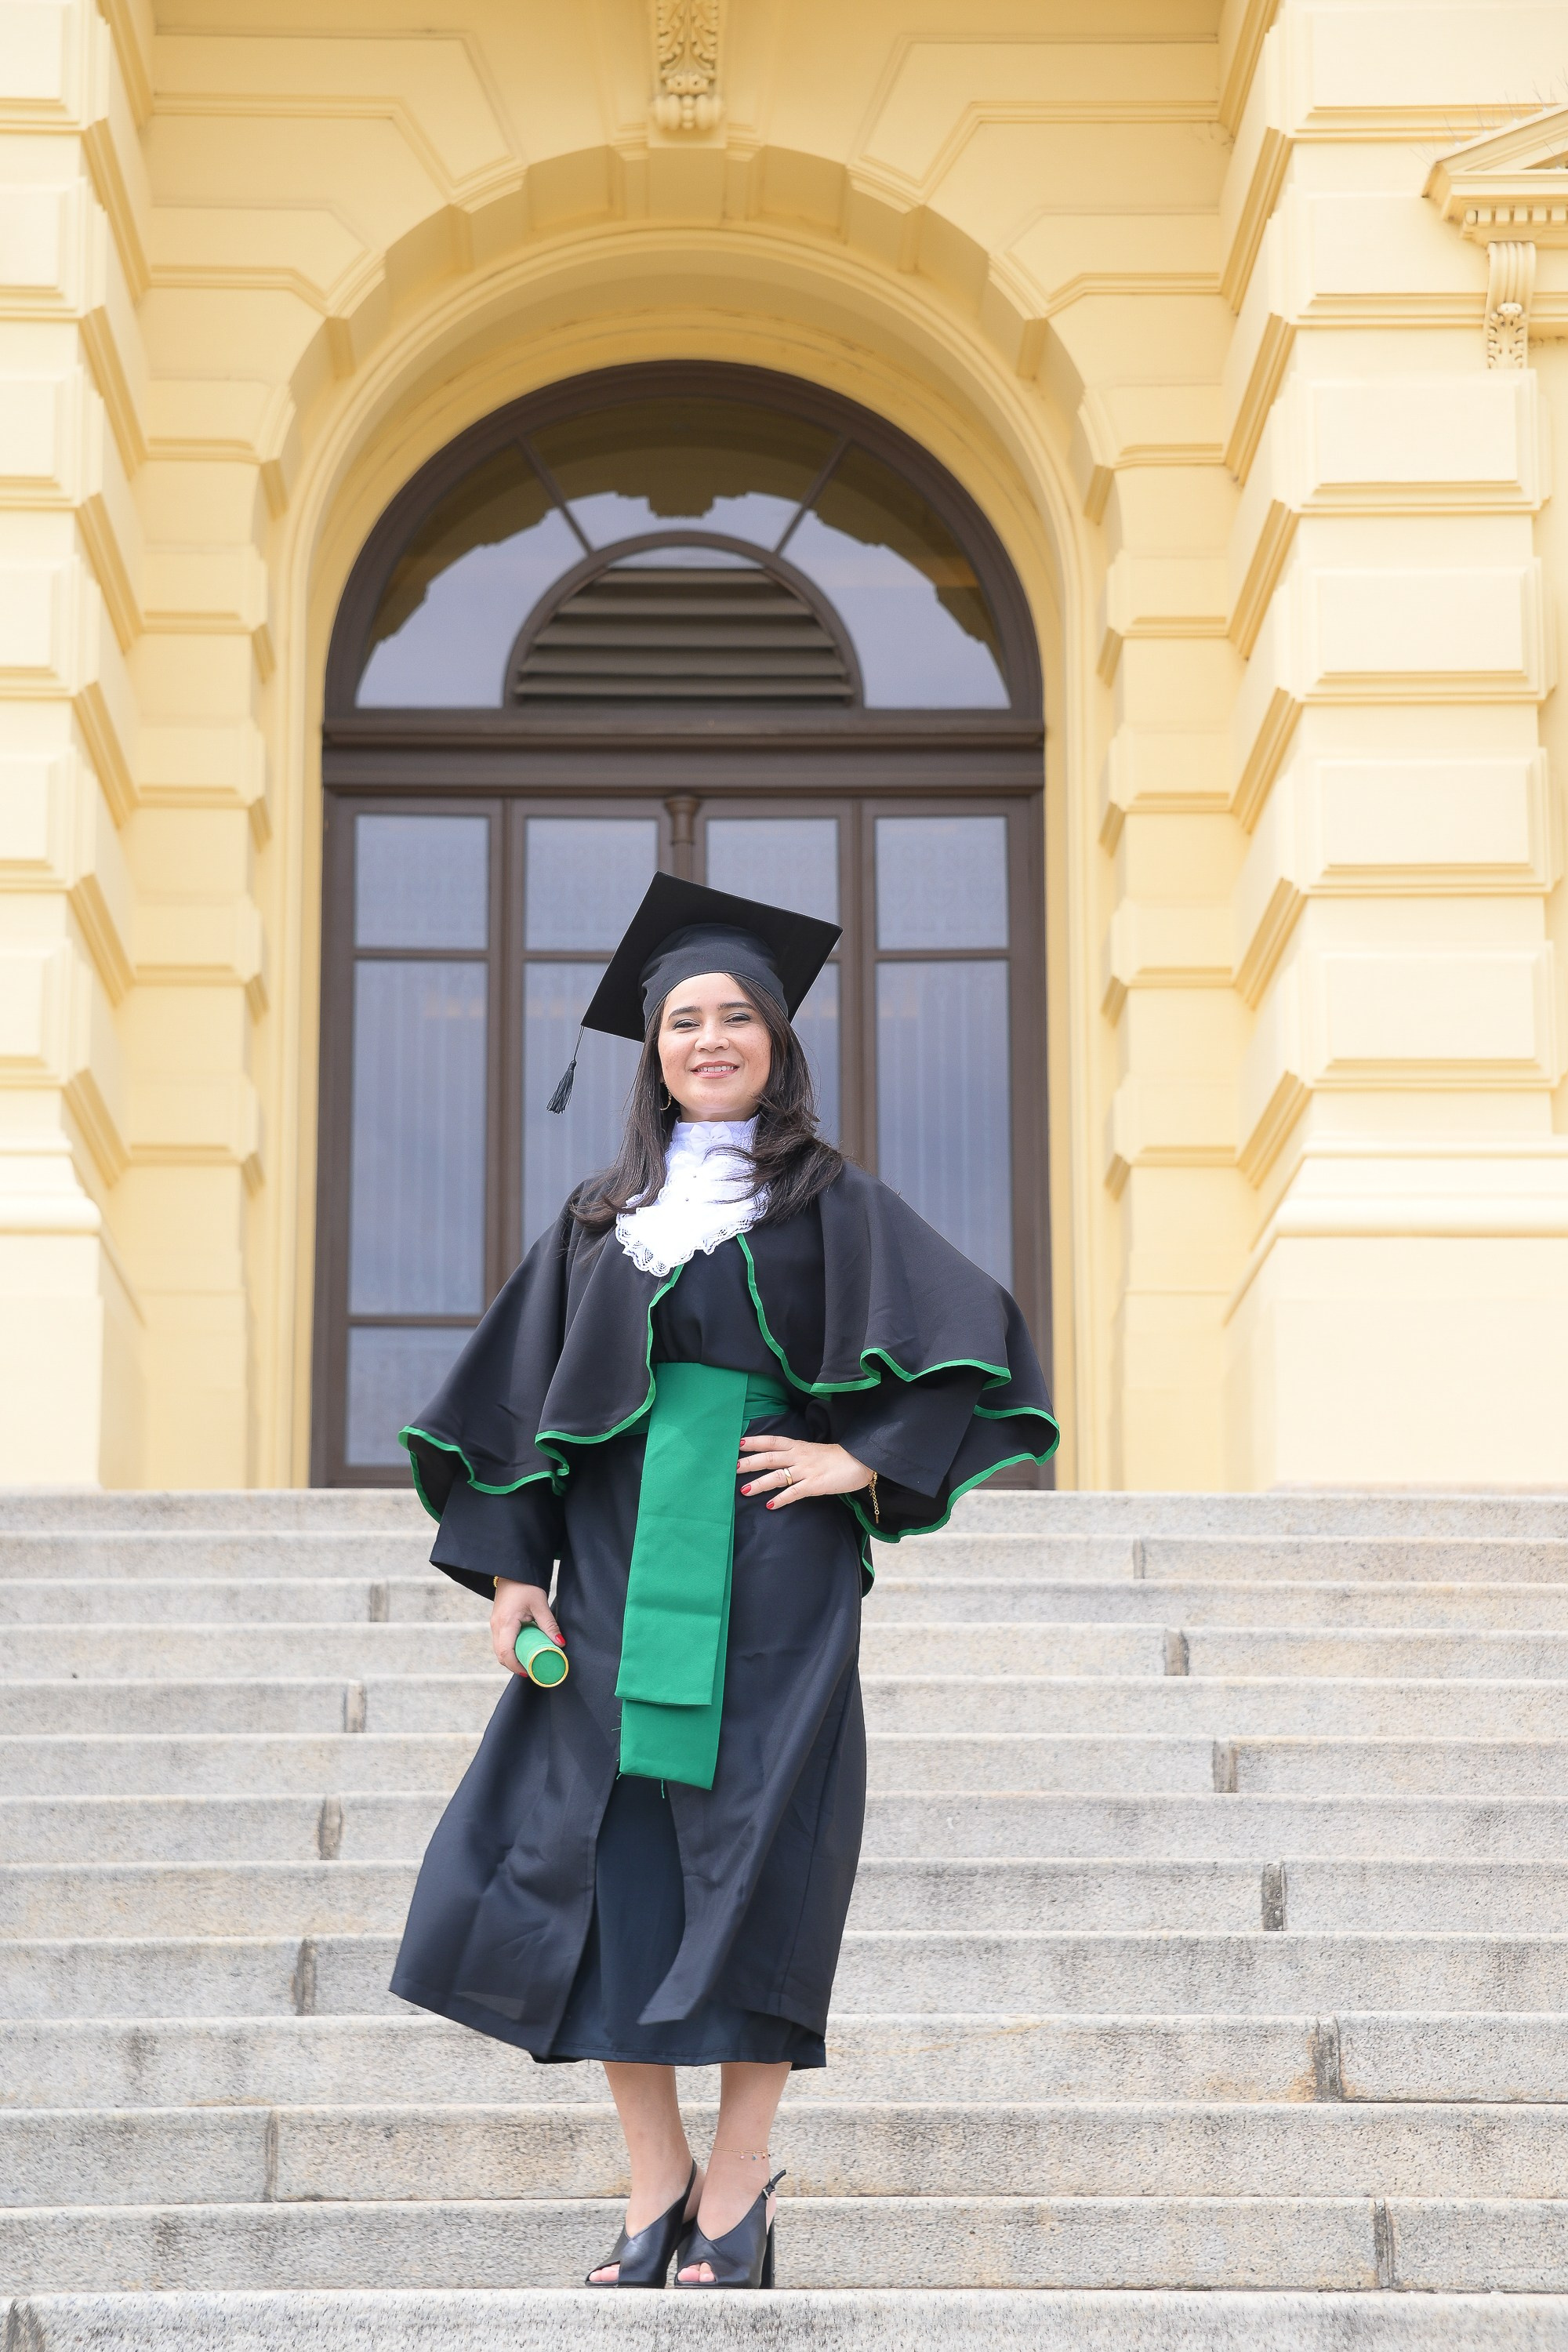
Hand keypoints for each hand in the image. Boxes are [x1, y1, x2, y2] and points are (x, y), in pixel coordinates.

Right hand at [490, 1578, 562, 1676]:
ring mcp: (494, 1624)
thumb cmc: (525, 1585)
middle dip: (515, 1665)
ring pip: (499, 1649)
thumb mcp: (540, 1604)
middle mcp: (496, 1626)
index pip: (506, 1653)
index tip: (529, 1672)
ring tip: (529, 1661)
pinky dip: (510, 1650)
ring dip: (512, 1658)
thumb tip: (560, 1643)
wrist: (513, 1571)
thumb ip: (549, 1625)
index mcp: (505, 1623)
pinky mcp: (497, 1622)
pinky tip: (522, 1649)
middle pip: (501, 1655)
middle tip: (532, 1669)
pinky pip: (500, 1642)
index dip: (516, 1666)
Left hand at [738, 1433, 872, 1509]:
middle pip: (770, 1458)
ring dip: (759, 1484)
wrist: (862, 1461)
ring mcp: (807, 1471)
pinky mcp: (815, 1485)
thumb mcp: (814, 1451)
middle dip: (751, 1462)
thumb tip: (780, 1461)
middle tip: (733, 1467)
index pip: (773, 1441)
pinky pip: (794, 1492)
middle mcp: (800, 1456)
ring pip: (778, 1476)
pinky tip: (770, 1505)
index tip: (739, 1444)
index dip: (756, 1442)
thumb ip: (797, 1455)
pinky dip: (781, 1499)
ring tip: (744, 1490)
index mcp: (799, 1446)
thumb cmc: (838, 1458)